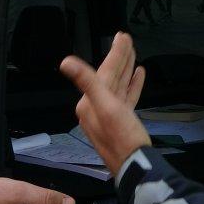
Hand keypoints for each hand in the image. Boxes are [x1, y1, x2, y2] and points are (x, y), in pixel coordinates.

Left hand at [59, 32, 149, 173]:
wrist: (137, 167)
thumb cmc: (124, 138)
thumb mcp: (106, 106)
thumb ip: (87, 82)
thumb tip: (65, 62)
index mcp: (90, 103)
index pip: (103, 72)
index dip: (115, 54)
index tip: (123, 37)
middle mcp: (96, 109)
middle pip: (109, 77)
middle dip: (120, 58)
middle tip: (127, 39)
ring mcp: (109, 116)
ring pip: (117, 86)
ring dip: (126, 69)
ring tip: (134, 53)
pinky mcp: (122, 122)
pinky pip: (126, 98)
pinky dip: (132, 86)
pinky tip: (138, 75)